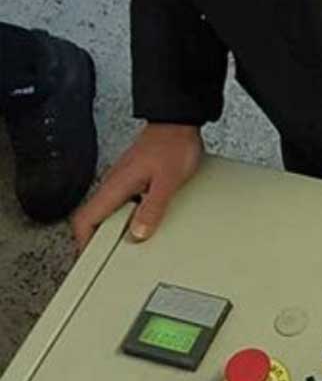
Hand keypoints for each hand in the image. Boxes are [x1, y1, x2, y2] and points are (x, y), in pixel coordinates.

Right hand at [69, 124, 202, 253]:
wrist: (179, 121)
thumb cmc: (173, 144)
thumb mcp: (167, 181)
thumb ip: (153, 208)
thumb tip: (139, 233)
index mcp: (116, 185)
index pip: (84, 219)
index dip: (83, 242)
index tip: (89, 258)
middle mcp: (114, 183)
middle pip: (94, 218)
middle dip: (97, 240)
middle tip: (109, 257)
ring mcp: (123, 179)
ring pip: (108, 210)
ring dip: (114, 228)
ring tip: (126, 243)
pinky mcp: (134, 176)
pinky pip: (122, 202)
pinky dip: (126, 216)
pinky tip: (142, 221)